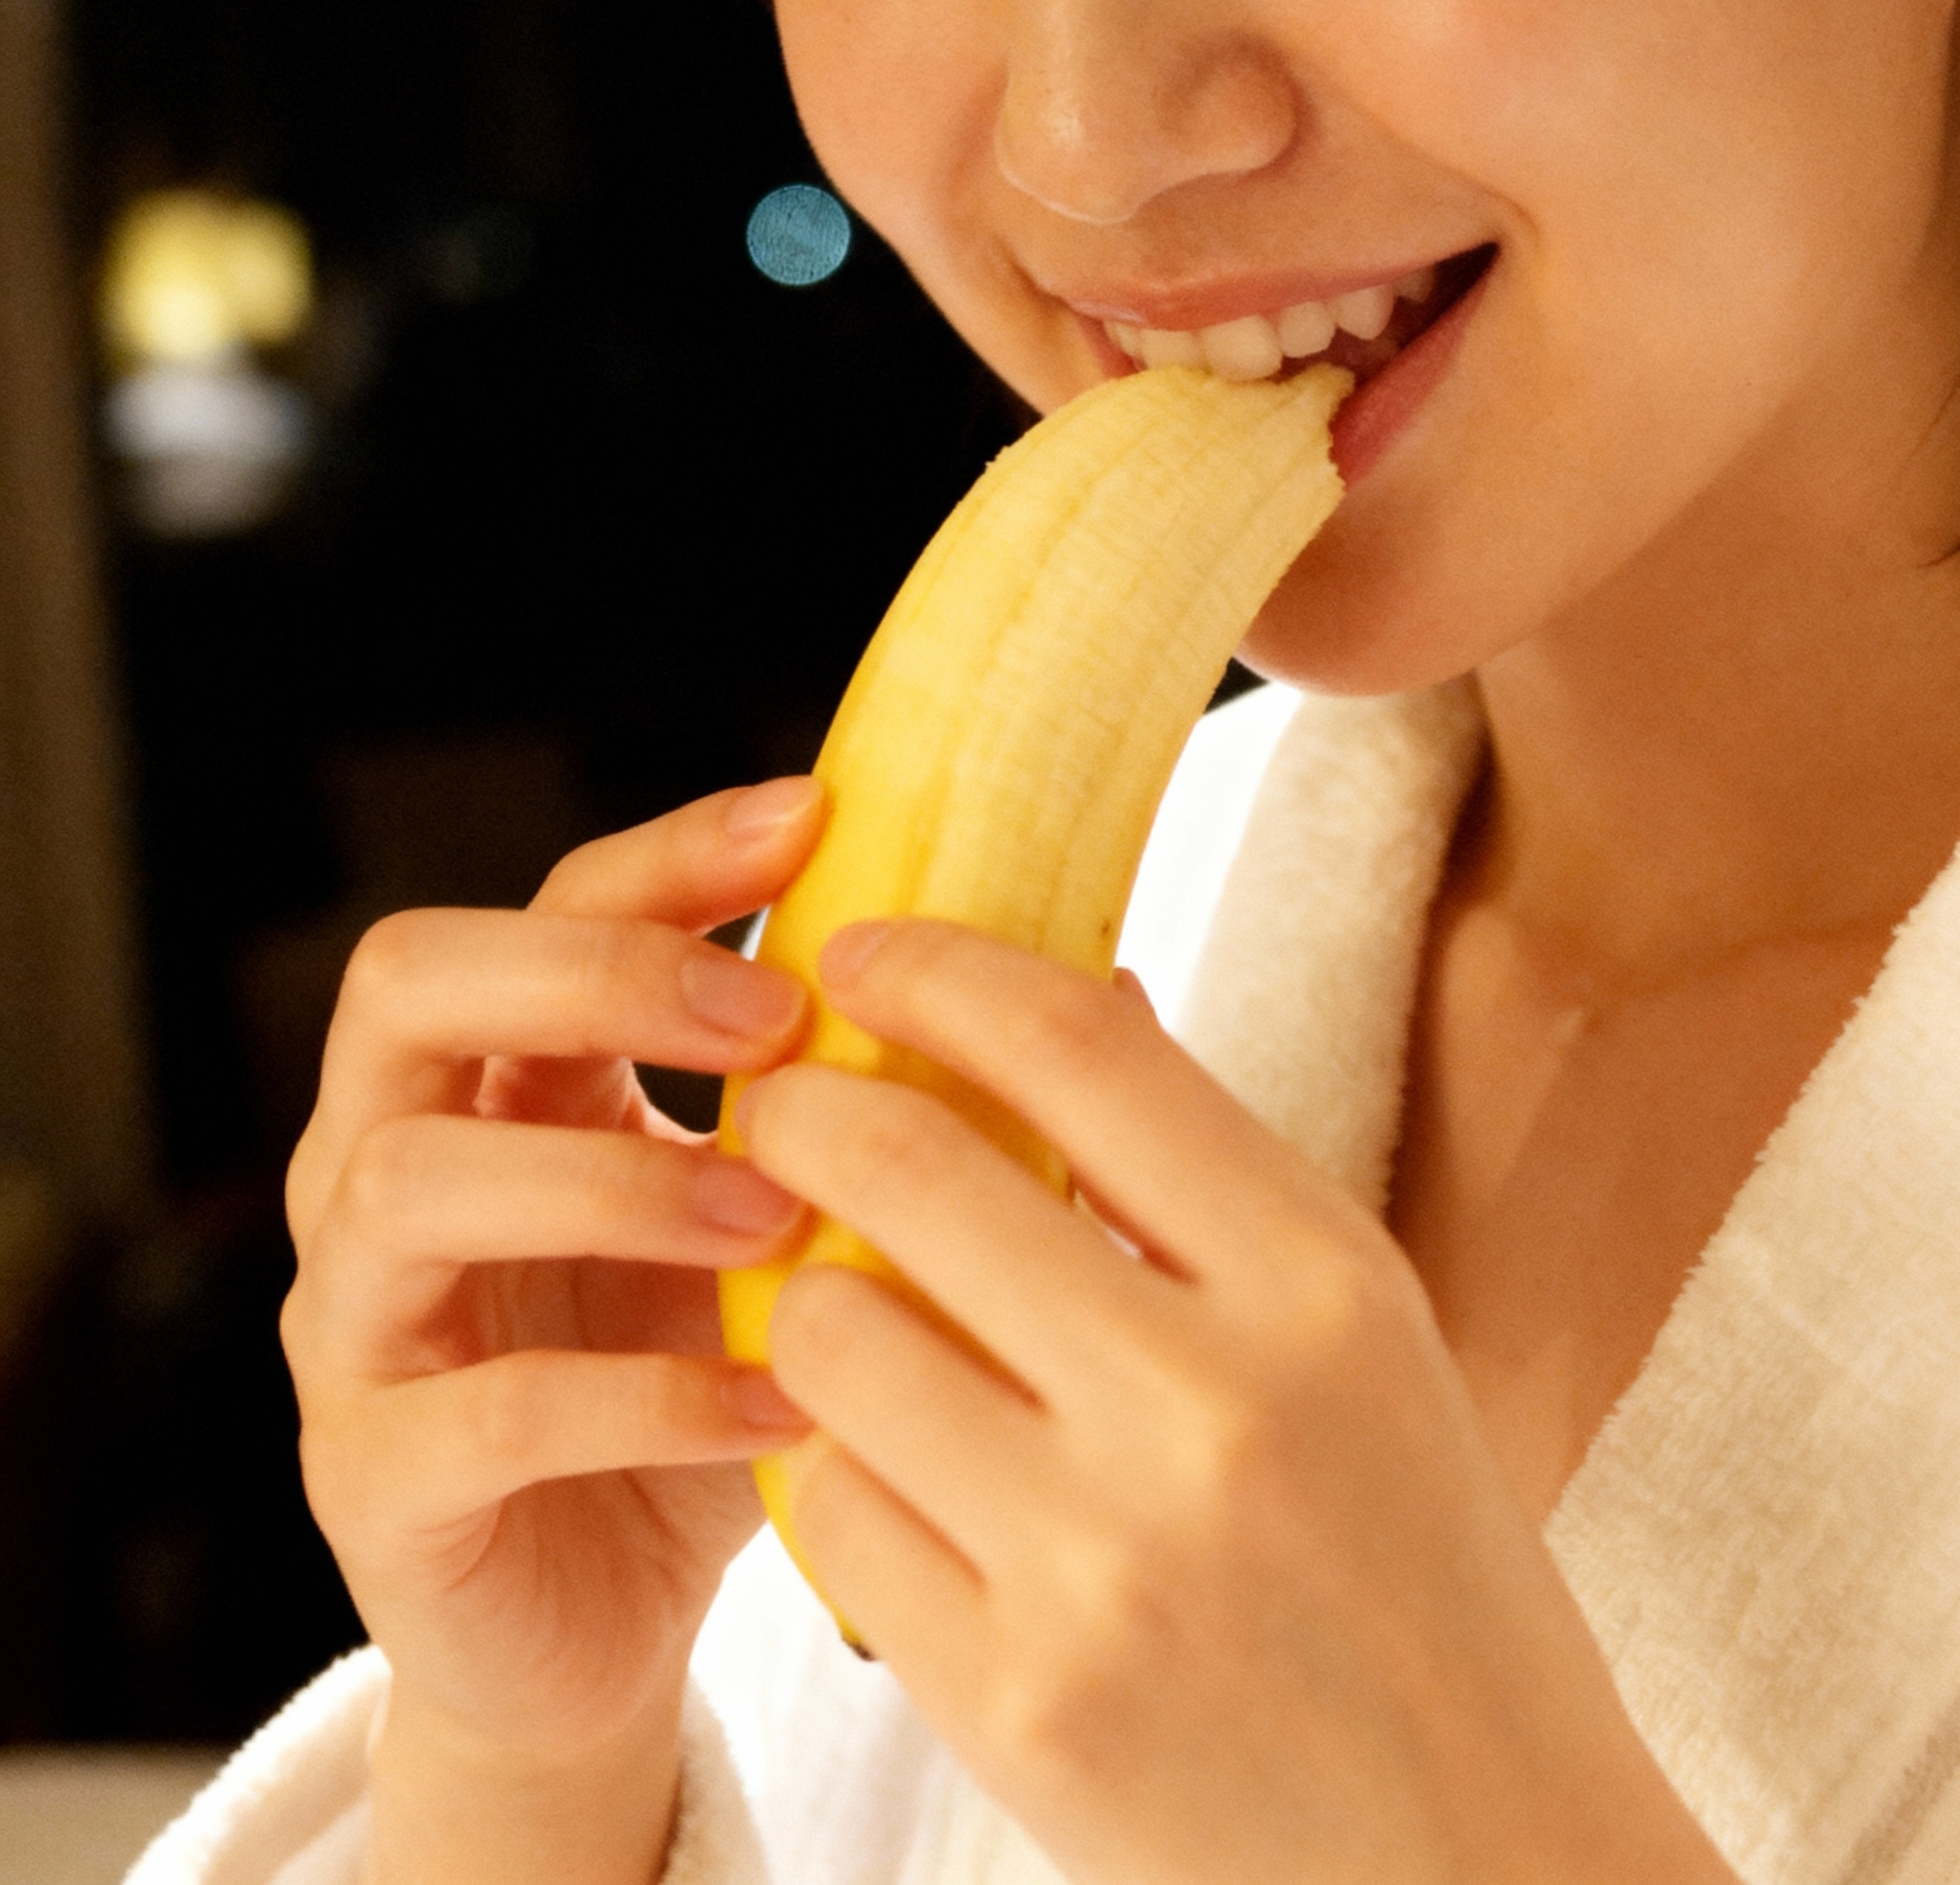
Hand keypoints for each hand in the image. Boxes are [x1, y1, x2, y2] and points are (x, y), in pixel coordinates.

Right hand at [280, 781, 826, 1882]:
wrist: (598, 1630)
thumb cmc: (704, 1383)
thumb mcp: (796, 1221)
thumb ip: (895, 1102)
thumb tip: (1105, 981)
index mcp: (499, 1070)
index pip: (552, 896)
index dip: (674, 856)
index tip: (819, 827)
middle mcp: (387, 1160)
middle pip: (411, 986)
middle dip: (592, 975)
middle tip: (774, 1020)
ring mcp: (357, 1321)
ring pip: (413, 1183)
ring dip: (612, 1180)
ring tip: (776, 1211)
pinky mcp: (373, 1480)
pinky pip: (478, 1410)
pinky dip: (638, 1397)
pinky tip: (776, 1401)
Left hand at [737, 924, 1736, 1884]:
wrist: (1476, 1865)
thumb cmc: (1422, 1571)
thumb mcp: (1365, 1340)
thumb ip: (1212, 1179)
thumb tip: (1070, 1000)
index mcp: (1327, 1284)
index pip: (1081, 1048)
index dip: (940, 969)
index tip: (860, 947)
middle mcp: (1215, 1408)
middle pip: (913, 1172)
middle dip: (808, 1108)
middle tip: (781, 1098)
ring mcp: (1104, 1566)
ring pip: (834, 1337)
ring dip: (807, 1295)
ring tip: (841, 1300)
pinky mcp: (1012, 1707)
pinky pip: (833, 1514)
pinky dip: (836, 1468)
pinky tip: (887, 1465)